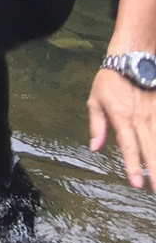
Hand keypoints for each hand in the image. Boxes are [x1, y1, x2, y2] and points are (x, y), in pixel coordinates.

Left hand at [89, 67, 155, 189]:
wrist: (133, 58)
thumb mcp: (95, 99)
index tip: (137, 184)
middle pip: (150, 149)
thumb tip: (94, 147)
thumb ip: (97, 125)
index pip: (128, 146)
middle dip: (155, 173)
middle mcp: (141, 119)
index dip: (132, 165)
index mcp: (122, 117)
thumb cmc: (111, 80)